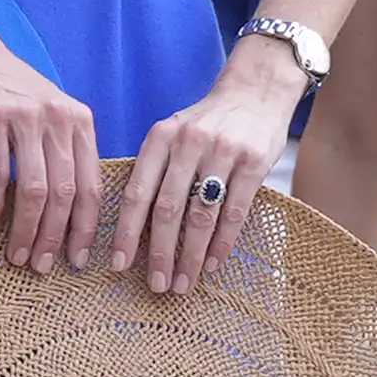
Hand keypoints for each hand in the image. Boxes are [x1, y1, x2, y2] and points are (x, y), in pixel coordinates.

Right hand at [0, 29, 101, 273]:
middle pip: (65, 192)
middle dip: (54, 237)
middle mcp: (60, 119)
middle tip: (41, 266)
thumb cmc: (12, 95)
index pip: (92, 185)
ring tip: (16, 254)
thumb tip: (72, 218)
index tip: (78, 260)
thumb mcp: (51, 118)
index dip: (86, 228)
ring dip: (25, 228)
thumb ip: (65, 156)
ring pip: (34, 189)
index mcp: (81, 123)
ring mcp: (26, 117)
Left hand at [116, 39, 303, 295]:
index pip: (136, 191)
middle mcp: (188, 143)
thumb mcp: (173, 133)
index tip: (119, 265)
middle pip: (167, 209)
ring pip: (201, 215)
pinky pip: (235, 212)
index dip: (125, 231)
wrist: (257, 91)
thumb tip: (133, 226)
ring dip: (191, 256)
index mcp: (160, 137)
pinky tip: (212, 264)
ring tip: (184, 283)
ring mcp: (223, 152)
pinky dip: (221, 243)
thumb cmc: (208, 122)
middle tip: (156, 285)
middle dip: (159, 253)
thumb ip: (155, 169)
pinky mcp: (254, 163)